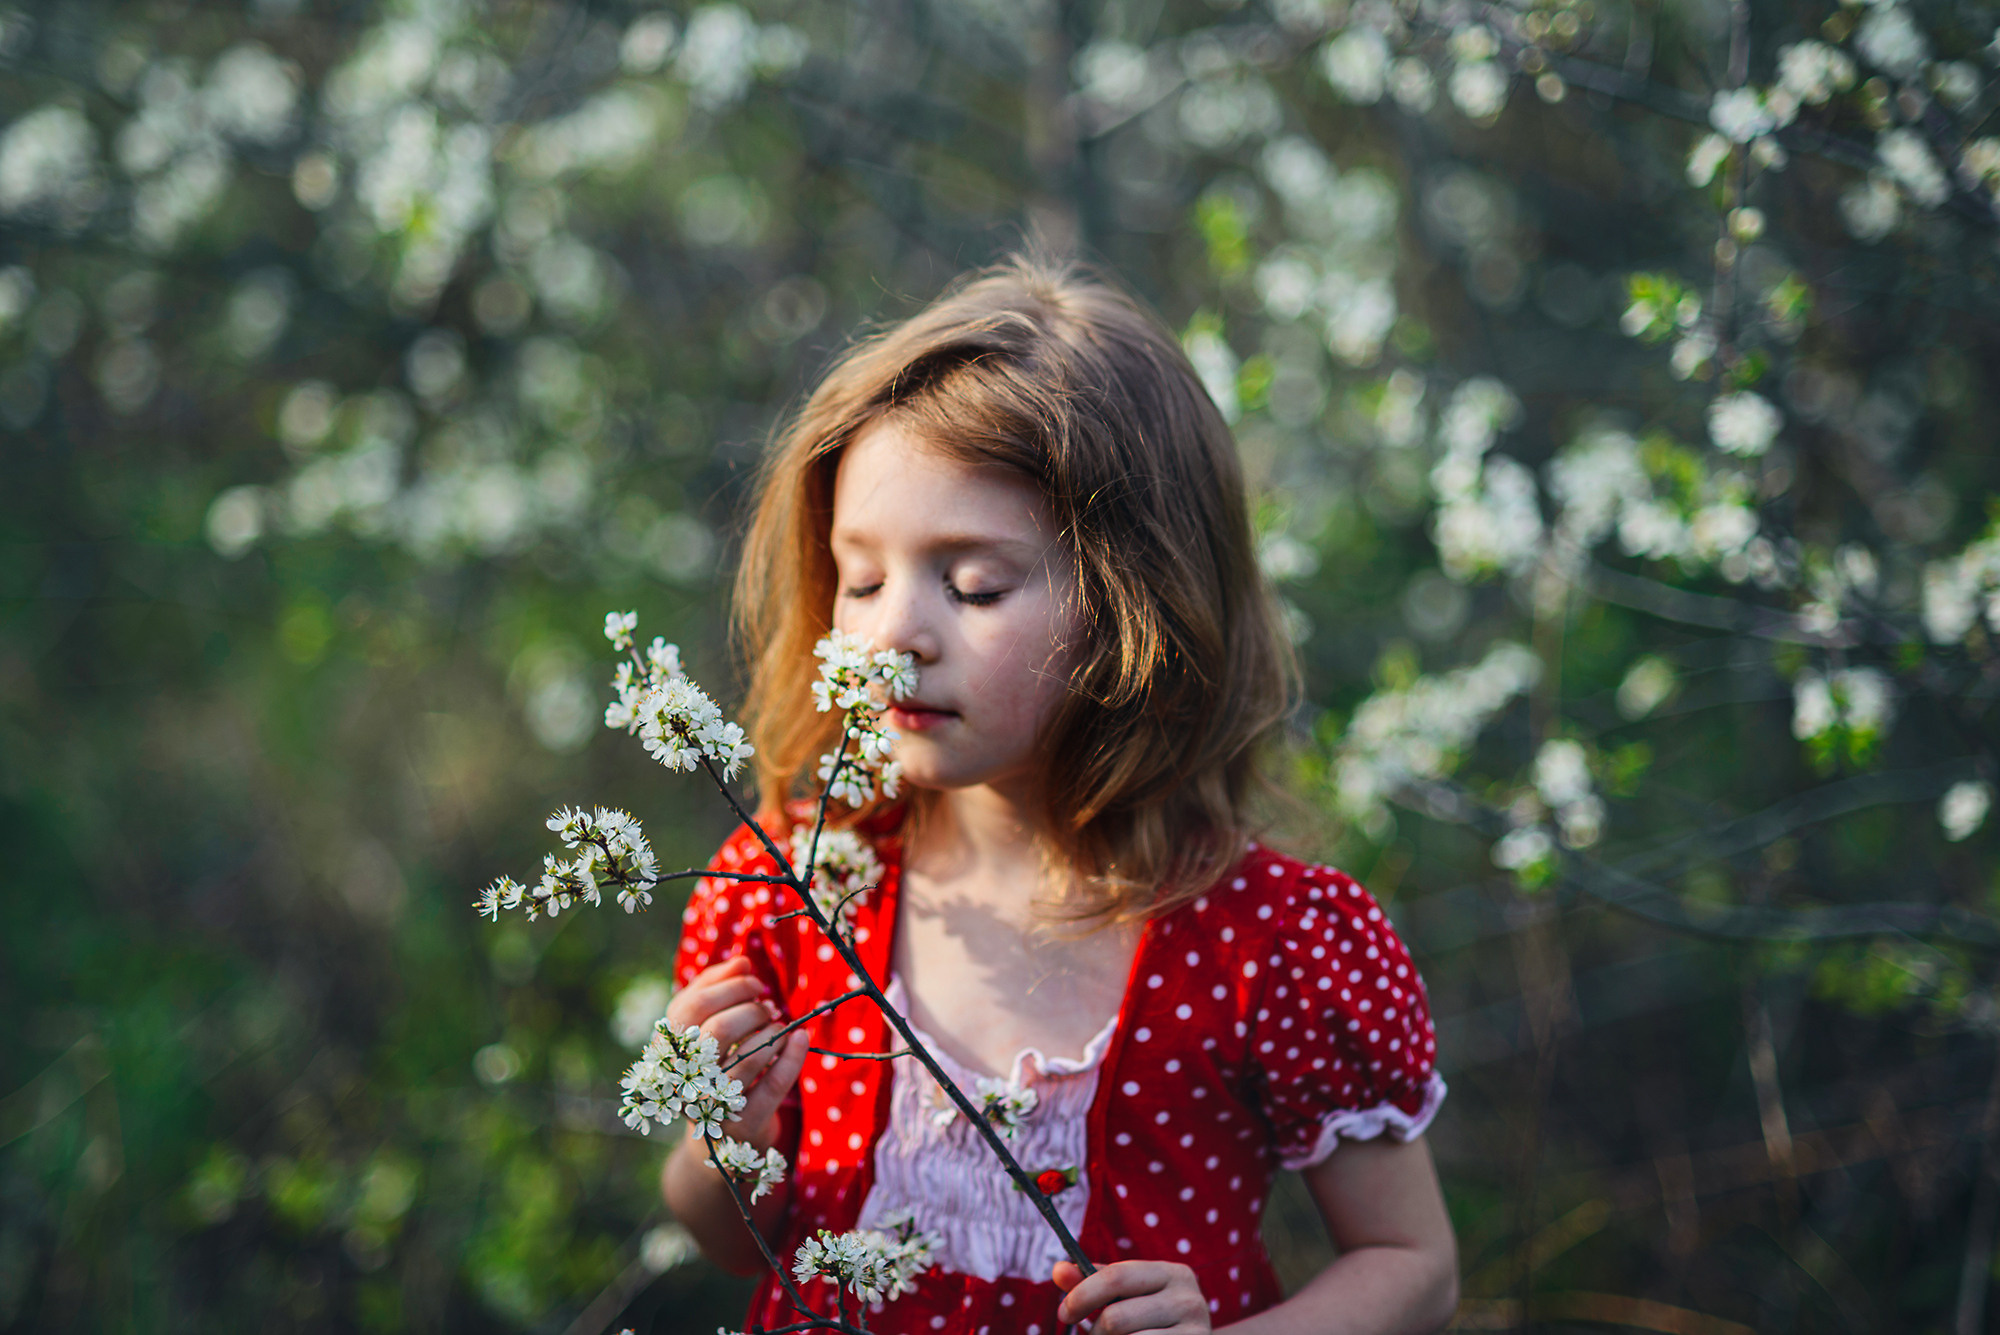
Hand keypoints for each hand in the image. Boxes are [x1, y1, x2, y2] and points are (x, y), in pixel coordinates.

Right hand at [665, 955, 808, 1149]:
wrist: (722, 1137)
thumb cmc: (715, 1069)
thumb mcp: (705, 1030)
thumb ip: (716, 991)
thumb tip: (741, 962)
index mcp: (668, 1051)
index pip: (691, 1006)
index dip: (728, 985)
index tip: (753, 981)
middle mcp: (684, 1081)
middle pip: (719, 1029)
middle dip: (752, 1008)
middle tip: (768, 1006)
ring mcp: (713, 1106)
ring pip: (749, 1057)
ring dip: (773, 1031)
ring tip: (779, 1024)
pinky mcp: (744, 1124)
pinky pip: (774, 1085)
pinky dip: (793, 1056)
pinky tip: (800, 1037)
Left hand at [1053, 1259, 1212, 1333]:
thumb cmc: (1152, 1319)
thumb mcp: (1129, 1295)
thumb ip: (1094, 1282)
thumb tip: (1058, 1270)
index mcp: (1172, 1273)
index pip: (1116, 1276)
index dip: (1081, 1295)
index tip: (1063, 1313)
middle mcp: (1189, 1300)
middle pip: (1115, 1318)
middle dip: (1095, 1332)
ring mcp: (1196, 1331)